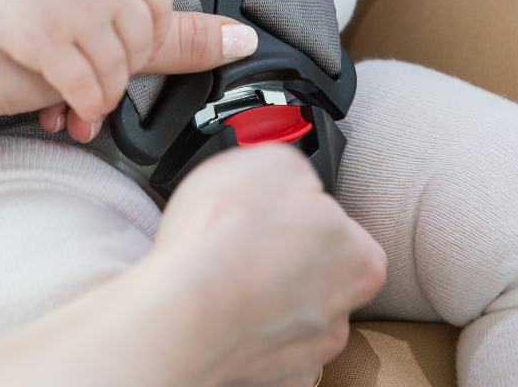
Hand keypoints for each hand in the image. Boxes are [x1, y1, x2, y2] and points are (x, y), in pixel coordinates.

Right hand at [0, 0, 255, 126]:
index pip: (160, 3)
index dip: (157, 33)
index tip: (149, 47)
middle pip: (140, 42)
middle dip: (130, 68)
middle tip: (119, 79)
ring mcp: (79, 14)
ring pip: (114, 69)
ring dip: (111, 93)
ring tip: (102, 101)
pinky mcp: (46, 41)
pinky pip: (82, 85)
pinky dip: (88, 104)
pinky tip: (83, 110)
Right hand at [0, 146, 384, 386]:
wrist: (169, 321)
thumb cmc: (213, 244)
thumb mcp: (253, 164)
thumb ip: (277, 157)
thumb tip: (279, 153)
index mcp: (348, 256)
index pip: (341, 226)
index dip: (300, 213)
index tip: (265, 213)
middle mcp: (332, 316)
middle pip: (312, 277)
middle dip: (276, 259)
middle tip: (227, 246)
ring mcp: (293, 359)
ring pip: (277, 318)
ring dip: (247, 298)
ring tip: (201, 279)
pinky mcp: (251, 385)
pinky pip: (242, 351)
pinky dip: (220, 332)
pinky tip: (189, 315)